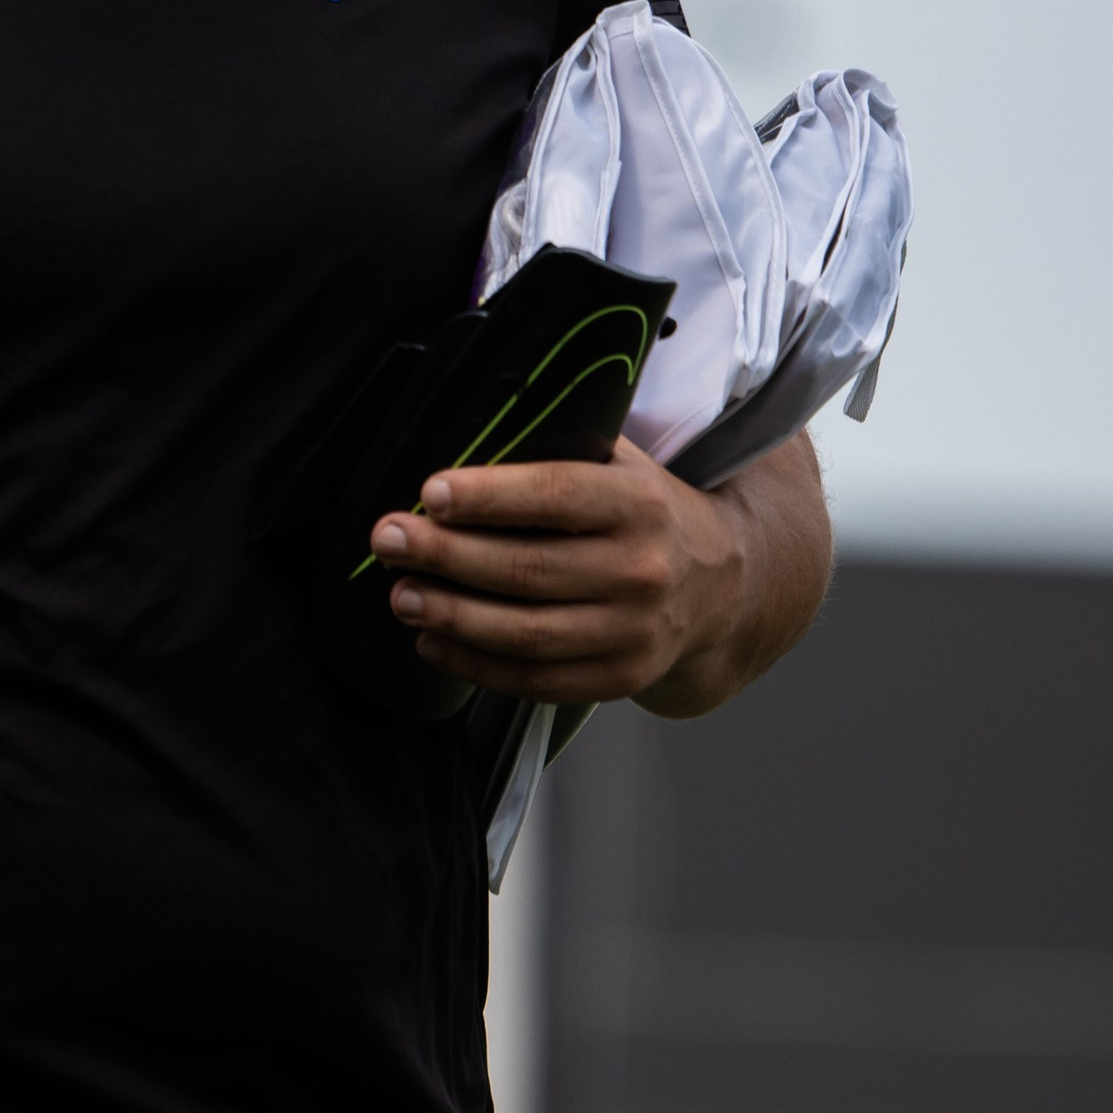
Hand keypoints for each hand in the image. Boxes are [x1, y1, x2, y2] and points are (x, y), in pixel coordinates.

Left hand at [368, 432, 827, 715]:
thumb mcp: (621, 464)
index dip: (490, 496)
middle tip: (388, 541)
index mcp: (640, 502)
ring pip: (528, 633)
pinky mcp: (621, 676)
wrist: (725, 584)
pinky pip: (537, 681)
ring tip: (402, 596)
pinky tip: (434, 643)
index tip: (431, 492)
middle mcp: (642, 569)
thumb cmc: (645, 514)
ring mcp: (634, 631)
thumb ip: (558, 447)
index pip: (557, 495)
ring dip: (453, 616)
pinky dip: (477, 665)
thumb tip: (464, 431)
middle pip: (529, 569)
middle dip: (447, 556)